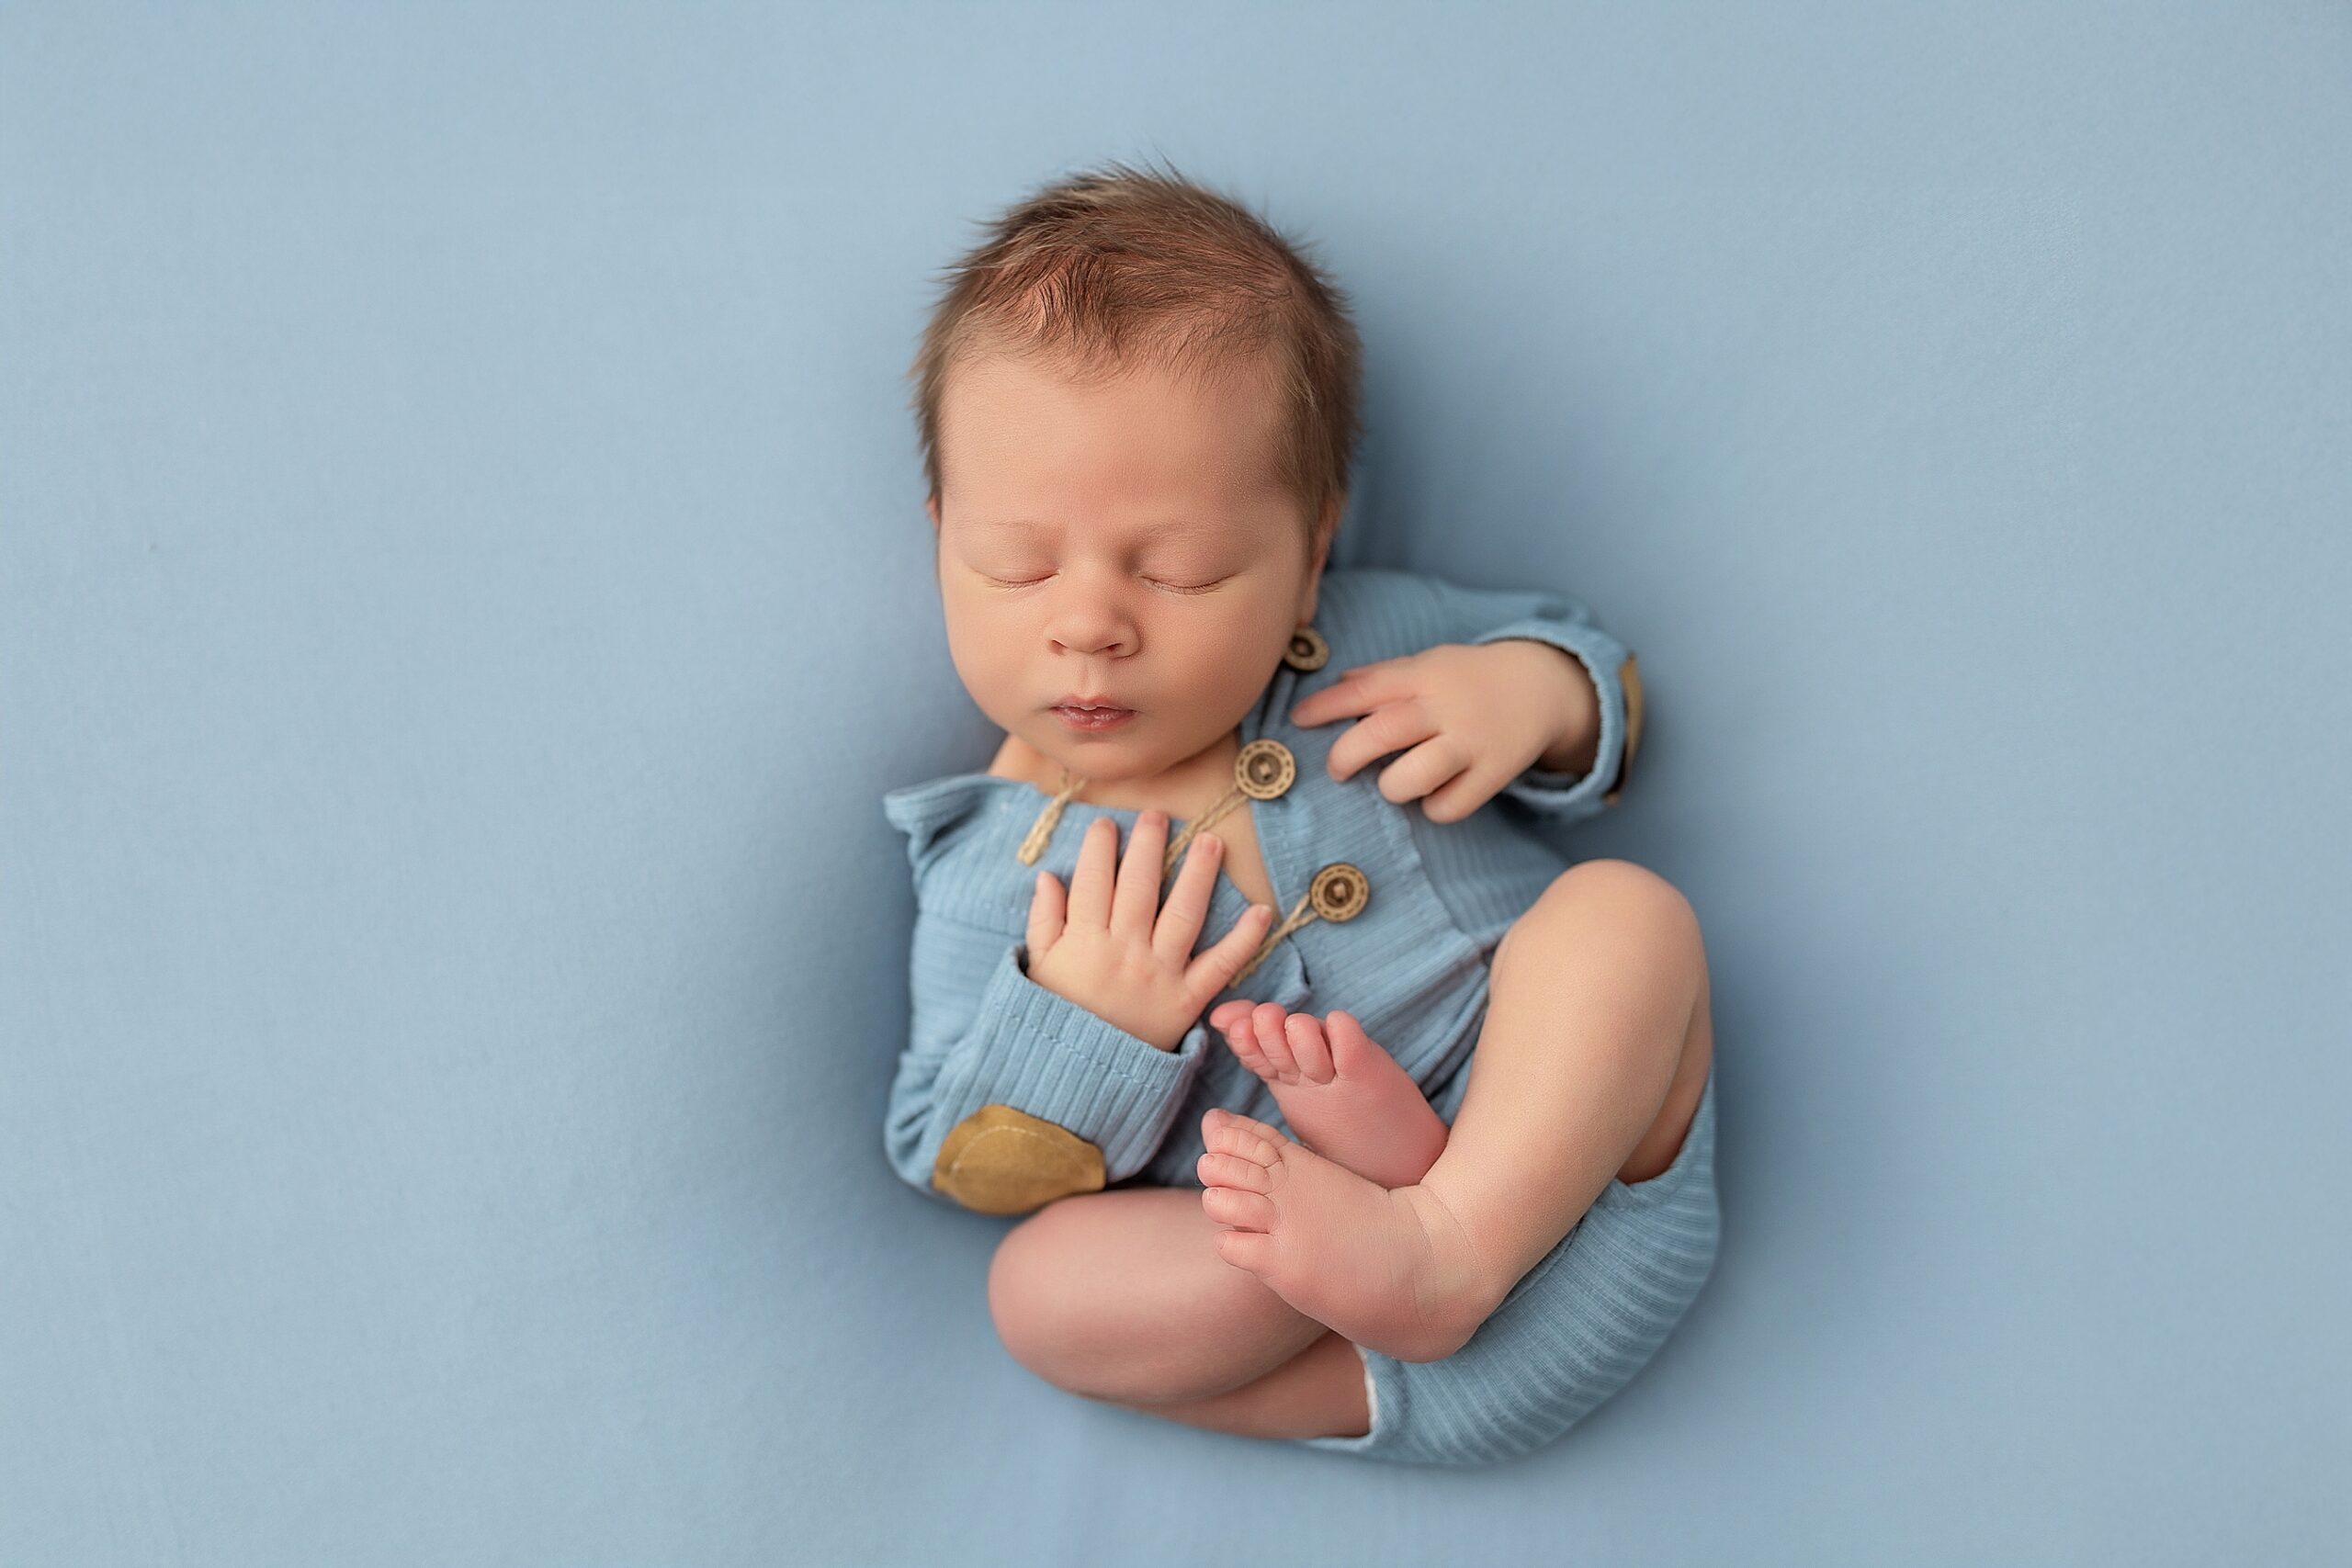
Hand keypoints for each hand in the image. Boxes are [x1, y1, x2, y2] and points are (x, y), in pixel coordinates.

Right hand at [1025, 810, 1277, 1051]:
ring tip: (1210, 842)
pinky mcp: (1187, 1000)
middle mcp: (1124, 951)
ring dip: (1199, 874)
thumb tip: (1050, 877)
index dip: (1100, 849)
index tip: (1107, 825)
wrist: (1075, 1081)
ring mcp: (1159, 974)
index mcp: (1084, 942)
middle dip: (1149, 846)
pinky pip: (1219, 966)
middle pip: (1140, 887)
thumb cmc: (1056, 1020)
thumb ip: (1044, 922)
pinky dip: (1244, 939)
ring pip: (1183, 914)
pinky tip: (1263, 911)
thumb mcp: (1037, 971)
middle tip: (1158, 817)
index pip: (1094, 881)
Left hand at [1288, 640, 1590, 823]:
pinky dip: (1434, 808)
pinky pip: (1450, 806)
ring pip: (1414, 776)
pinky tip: (1433, 795)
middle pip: (1382, 733)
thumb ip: (1385, 676)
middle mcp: (1445, 708)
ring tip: (1394, 783)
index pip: (1365, 690)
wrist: (1544, 687)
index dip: (1326, 707)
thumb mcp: (1430, 663)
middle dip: (1347, 755)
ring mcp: (1471, 742)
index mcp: (1424, 676)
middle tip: (1338, 769)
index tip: (1299, 721)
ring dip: (1392, 786)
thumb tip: (1338, 685)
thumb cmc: (1471, 678)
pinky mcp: (1494, 773)